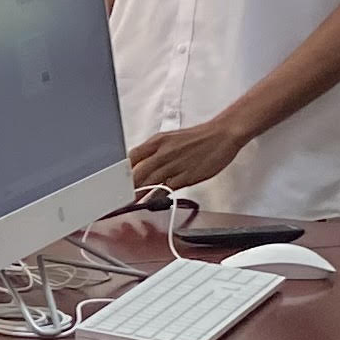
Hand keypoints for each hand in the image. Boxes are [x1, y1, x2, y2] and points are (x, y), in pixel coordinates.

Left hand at [129, 116, 251, 196]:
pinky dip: (157, 197)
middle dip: (127, 186)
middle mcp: (163, 152)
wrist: (222, 135)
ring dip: (138, 195)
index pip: (132, 156)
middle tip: (118, 197)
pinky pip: (167, 189)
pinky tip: (149, 203)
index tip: (116, 181)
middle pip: (138, 172)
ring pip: (150, 182)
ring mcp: (174, 165)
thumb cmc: (198, 138)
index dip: (123, 170)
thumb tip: (141, 165)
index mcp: (158, 141)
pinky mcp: (186, 176)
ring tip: (128, 204)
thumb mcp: (171, 139)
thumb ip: (155, 152)